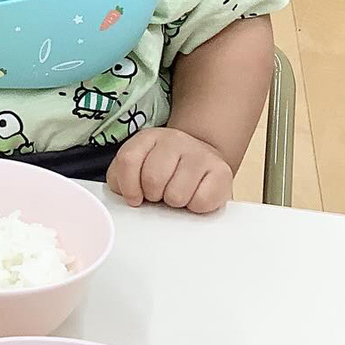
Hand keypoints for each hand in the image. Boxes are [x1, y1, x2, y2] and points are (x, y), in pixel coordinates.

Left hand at [106, 127, 232, 213]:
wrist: (202, 161)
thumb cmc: (164, 171)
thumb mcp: (137, 169)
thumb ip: (122, 179)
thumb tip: (125, 196)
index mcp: (147, 137)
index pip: (128, 161)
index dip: (128, 187)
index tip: (134, 198)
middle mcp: (174, 139)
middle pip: (152, 179)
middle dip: (153, 195)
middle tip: (159, 194)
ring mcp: (200, 153)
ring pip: (176, 194)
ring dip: (174, 202)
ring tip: (177, 193)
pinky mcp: (222, 171)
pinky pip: (201, 202)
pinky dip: (195, 207)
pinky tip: (195, 196)